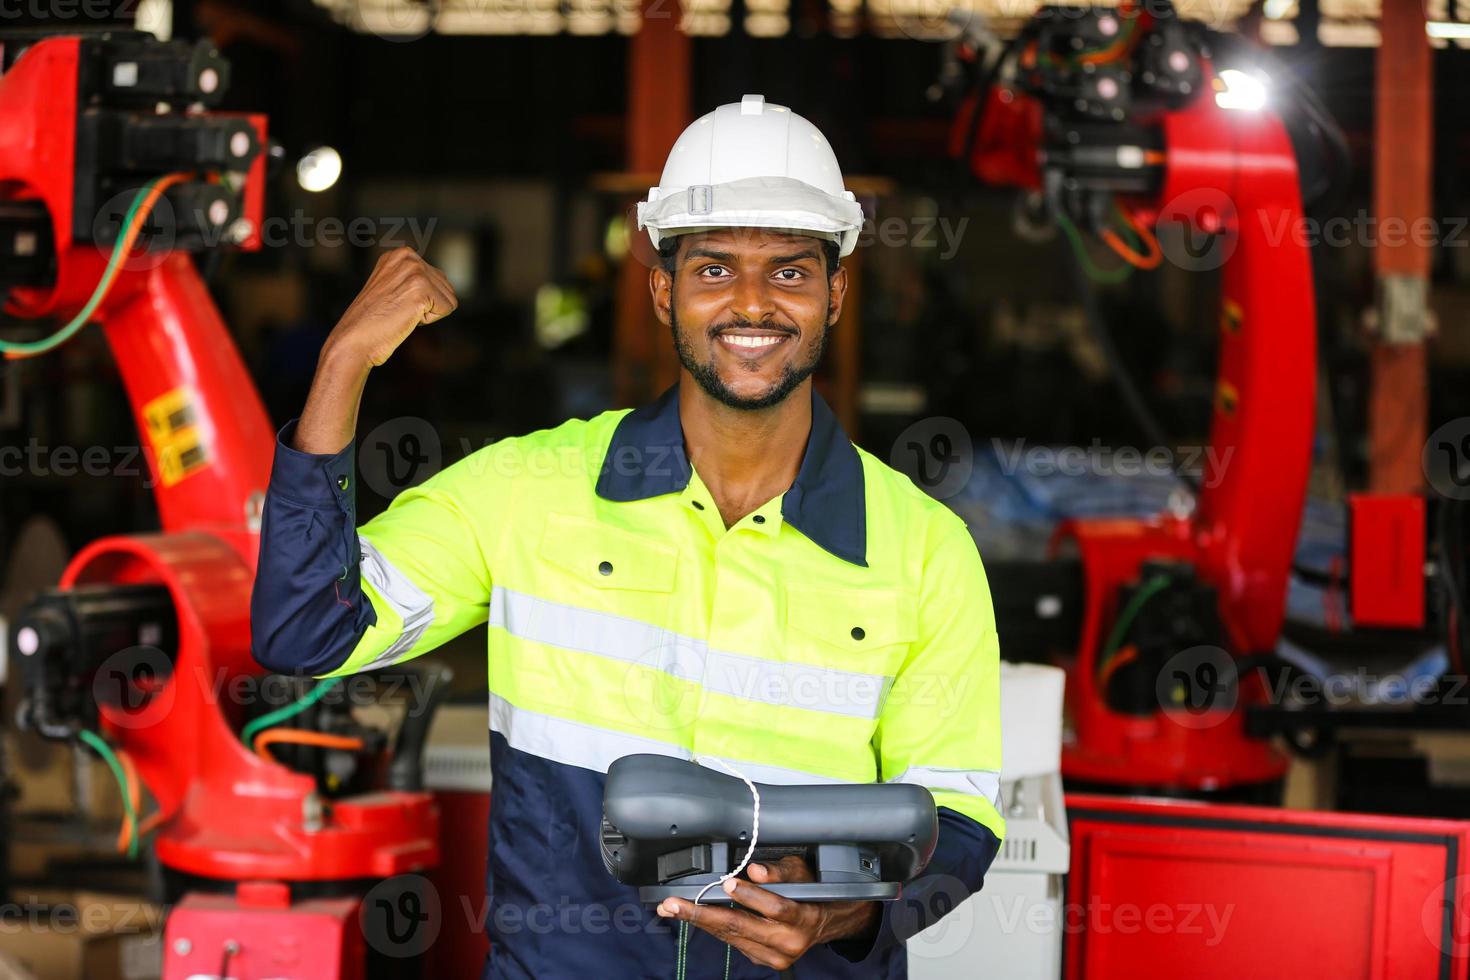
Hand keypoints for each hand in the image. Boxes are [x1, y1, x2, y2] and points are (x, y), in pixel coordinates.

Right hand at [322, 246, 457, 370]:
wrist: (354, 339)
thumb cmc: (373, 322)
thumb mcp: (393, 288)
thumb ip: (414, 279)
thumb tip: (445, 283)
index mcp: (400, 254)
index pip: (437, 278)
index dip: (421, 300)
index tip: (396, 303)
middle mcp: (407, 256)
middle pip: (446, 287)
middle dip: (427, 305)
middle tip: (398, 310)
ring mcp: (414, 270)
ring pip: (449, 298)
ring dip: (428, 312)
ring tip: (400, 312)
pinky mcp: (421, 287)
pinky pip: (448, 308)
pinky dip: (429, 320)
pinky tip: (405, 317)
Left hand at [655, 857, 880, 970]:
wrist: (827, 922)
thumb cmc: (812, 892)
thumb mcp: (801, 872)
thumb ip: (778, 872)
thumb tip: (755, 871)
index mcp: (802, 917)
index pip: (774, 907)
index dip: (749, 895)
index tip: (727, 884)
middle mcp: (788, 943)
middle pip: (741, 927)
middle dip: (703, 914)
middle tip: (674, 904)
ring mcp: (775, 956)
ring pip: (732, 937)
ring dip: (700, 921)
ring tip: (673, 909)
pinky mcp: (765, 961)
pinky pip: (734, 943)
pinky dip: (715, 928)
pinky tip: (696, 916)